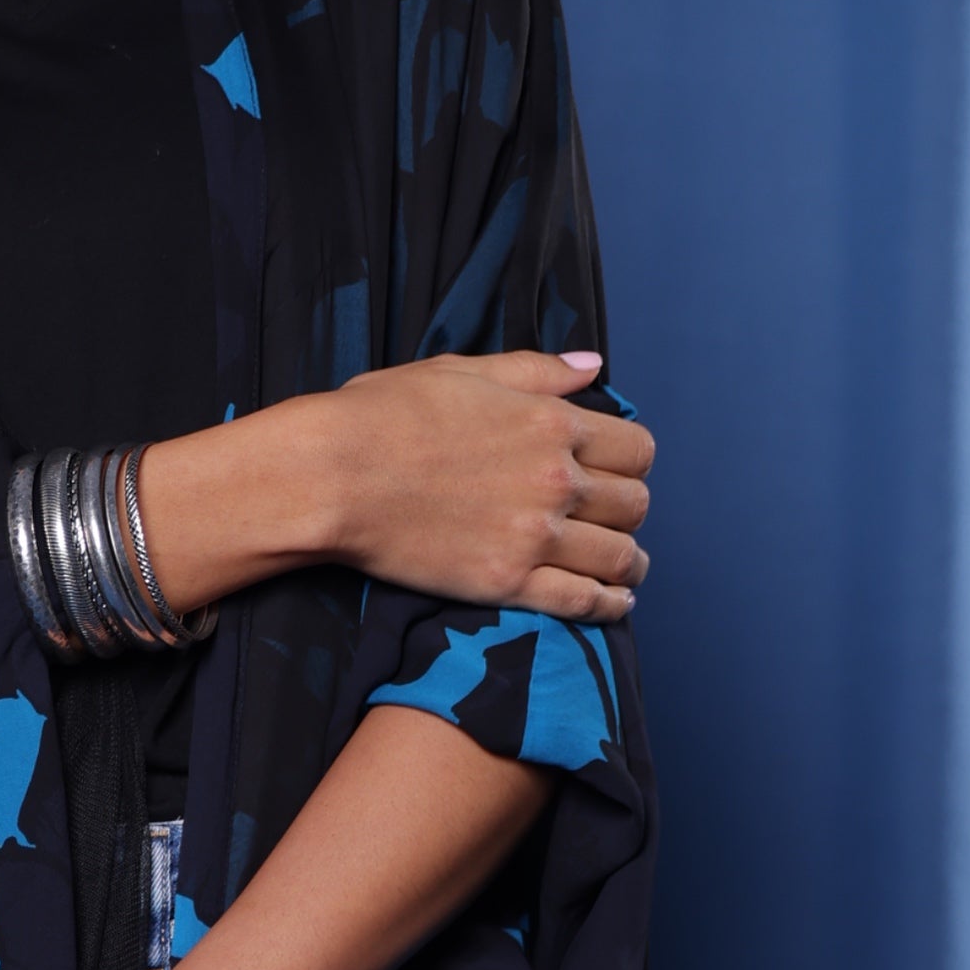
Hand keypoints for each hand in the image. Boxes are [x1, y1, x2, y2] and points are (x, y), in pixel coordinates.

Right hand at [317, 348, 650, 624]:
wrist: (335, 475)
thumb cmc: (387, 414)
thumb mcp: (465, 371)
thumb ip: (538, 371)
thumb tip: (593, 365)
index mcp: (550, 422)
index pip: (635, 448)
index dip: (634, 462)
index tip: (622, 473)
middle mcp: (555, 479)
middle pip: (633, 504)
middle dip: (630, 511)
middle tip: (616, 520)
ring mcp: (533, 535)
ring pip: (617, 556)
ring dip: (629, 562)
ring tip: (625, 566)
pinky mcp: (506, 583)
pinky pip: (582, 601)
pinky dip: (609, 605)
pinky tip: (615, 602)